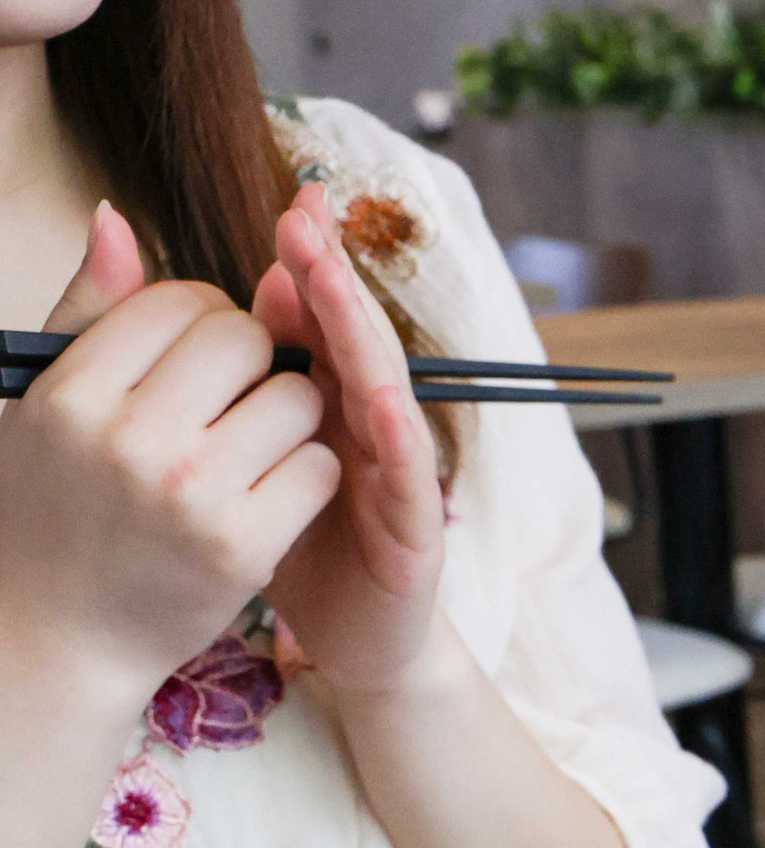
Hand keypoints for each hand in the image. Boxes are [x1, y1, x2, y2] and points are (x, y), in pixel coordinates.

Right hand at [0, 203, 337, 711]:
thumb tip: (116, 217)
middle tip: (235, 400)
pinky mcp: (242, 546)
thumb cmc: (52, 505)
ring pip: (296, 399)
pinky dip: (311, 473)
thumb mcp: (43, 403)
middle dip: (257, 360)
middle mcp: (126, 438)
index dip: (206, 320)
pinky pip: (321, 466)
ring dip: (291, 416)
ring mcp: (189, 494)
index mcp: (71, 392)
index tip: (197, 357)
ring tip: (251, 448)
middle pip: (245, 341)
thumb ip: (87, 310)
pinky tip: (272, 494)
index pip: (179, 302)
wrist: (58, 634)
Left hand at [254, 184, 448, 698]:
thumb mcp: (267, 455)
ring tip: (332, 282)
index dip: (313, 262)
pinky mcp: (416, 533)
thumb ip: (266, 380)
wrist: (355, 644)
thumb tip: (263, 288)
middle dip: (333, 276)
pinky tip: (380, 399)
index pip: (324, 321)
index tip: (296, 201)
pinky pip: (409, 477)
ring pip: (386, 393)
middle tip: (305, 216)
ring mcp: (401, 477)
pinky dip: (399, 436)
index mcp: (334, 407)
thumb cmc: (305, 549)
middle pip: (357, 340)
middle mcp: (375, 430)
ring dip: (362, 336)